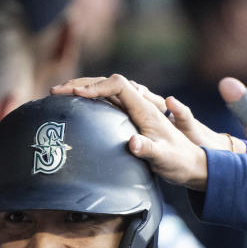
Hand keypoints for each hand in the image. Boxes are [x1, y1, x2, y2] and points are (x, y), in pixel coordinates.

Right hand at [54, 76, 235, 152]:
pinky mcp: (130, 119)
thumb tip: (133, 143)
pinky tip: (75, 107)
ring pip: (105, 91)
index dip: (96, 87)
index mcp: (145, 109)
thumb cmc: (179, 161)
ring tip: (58, 95)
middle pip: (107, 84)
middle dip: (80, 84)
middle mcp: (139, 105)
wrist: (192, 164)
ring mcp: (134, 111)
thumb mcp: (164, 159)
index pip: (119, 86)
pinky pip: (106, 102)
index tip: (76, 94)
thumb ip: (149, 150)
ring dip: (81, 89)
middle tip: (55, 91)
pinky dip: (88, 100)